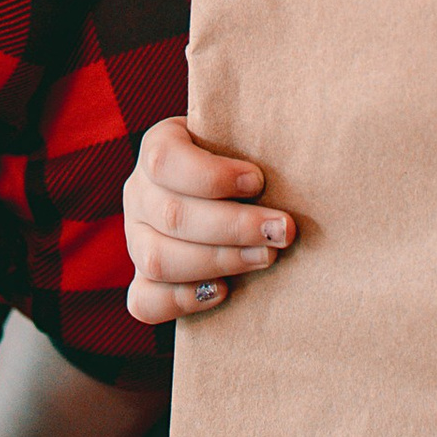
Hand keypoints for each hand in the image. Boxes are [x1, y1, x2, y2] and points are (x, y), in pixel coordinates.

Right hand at [124, 114, 294, 321]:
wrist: (238, 197)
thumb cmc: (249, 158)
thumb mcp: (248, 135)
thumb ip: (259, 136)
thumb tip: (300, 145)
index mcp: (158, 148)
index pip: (164, 160)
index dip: (211, 176)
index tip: (258, 181)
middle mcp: (140, 194)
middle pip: (172, 215)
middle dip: (234, 227)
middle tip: (282, 230)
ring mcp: (136, 240)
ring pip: (157, 261)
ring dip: (218, 262)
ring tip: (266, 257)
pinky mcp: (143, 280)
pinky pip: (144, 301)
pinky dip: (183, 300)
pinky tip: (225, 290)